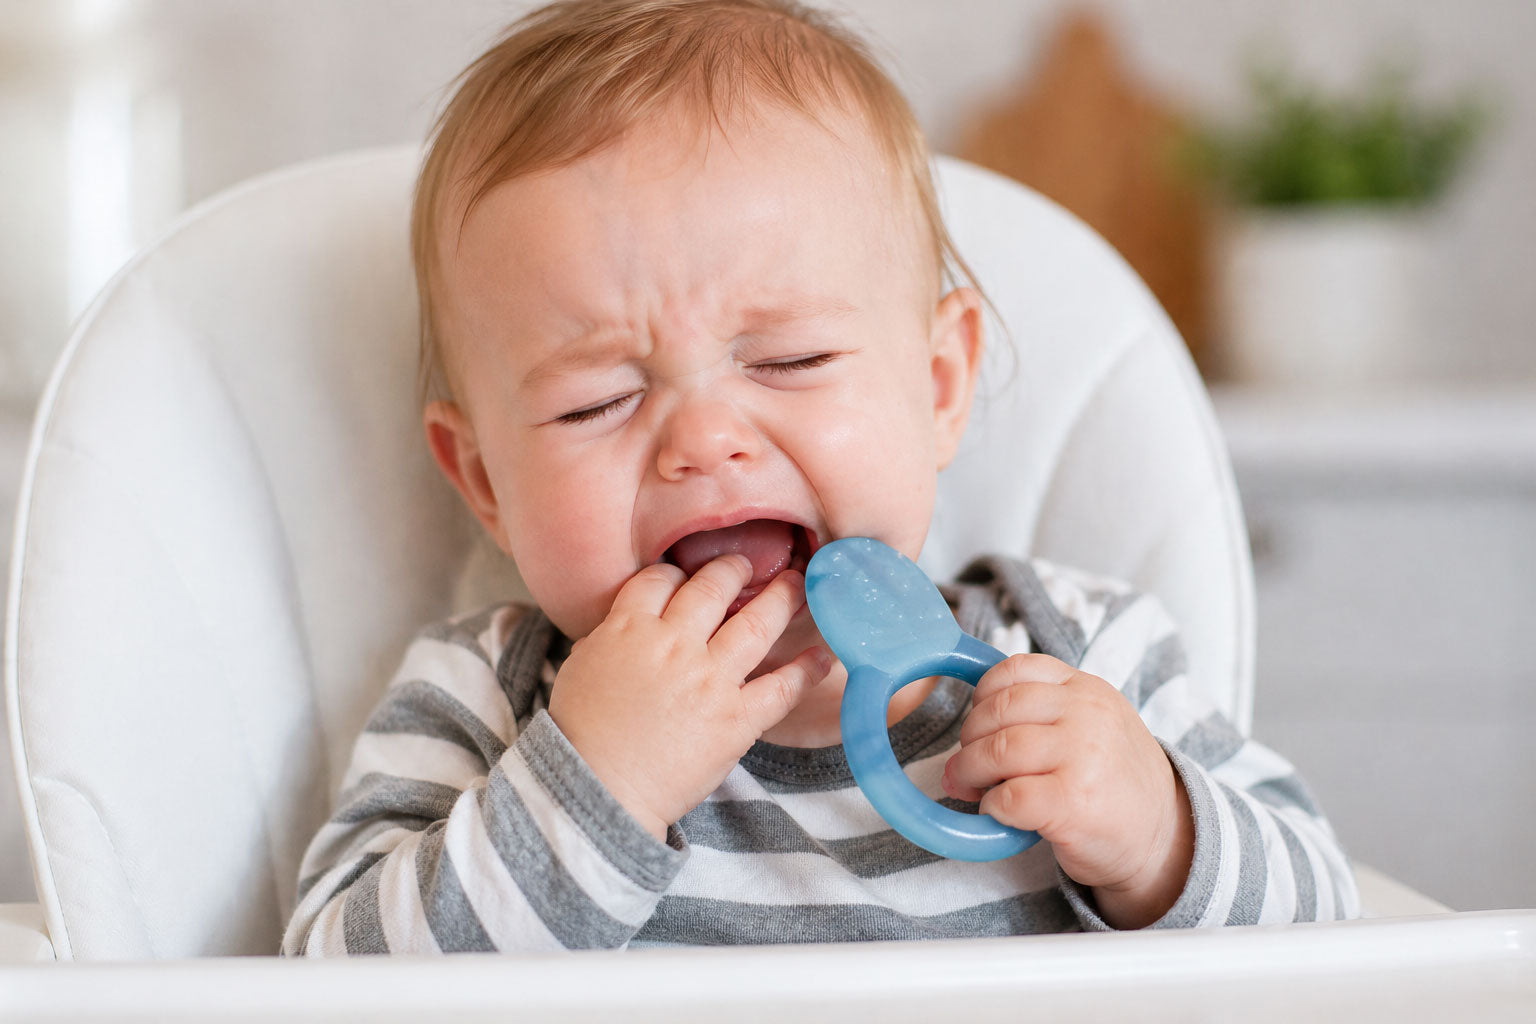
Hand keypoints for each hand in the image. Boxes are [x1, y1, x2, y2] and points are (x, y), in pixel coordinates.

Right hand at [547, 554, 830, 839]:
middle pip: (712, 587)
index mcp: (630, 628)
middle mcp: (675, 643)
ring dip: (782, 597)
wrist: (599, 789)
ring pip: (757, 623)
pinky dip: (807, 668)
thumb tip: (629, 626)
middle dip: (733, 569)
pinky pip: (783, 686)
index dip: (676, 573)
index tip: (686, 576)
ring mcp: (710, 679)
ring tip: (796, 583)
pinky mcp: (737, 718)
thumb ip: (611, 638)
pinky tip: (823, 655)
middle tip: (746, 564)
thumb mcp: (581, 667)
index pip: (660, 580)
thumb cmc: (581, 734)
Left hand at [941, 654, 1193, 928]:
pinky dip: (992, 806)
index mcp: (1087, 690)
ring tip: (972, 789)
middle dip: (969, 739)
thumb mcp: (1095, 724)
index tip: (979, 723)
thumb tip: (973, 726)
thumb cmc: (1116, 783)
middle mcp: (1087, 716)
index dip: (983, 695)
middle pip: (999, 710)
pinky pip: (1008, 796)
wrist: (1165, 838)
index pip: (1016, 669)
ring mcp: (1082, 757)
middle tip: (964, 766)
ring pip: (997, 750)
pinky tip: (1000, 812)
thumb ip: (1048, 709)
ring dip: (971, 772)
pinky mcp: (1073, 803)